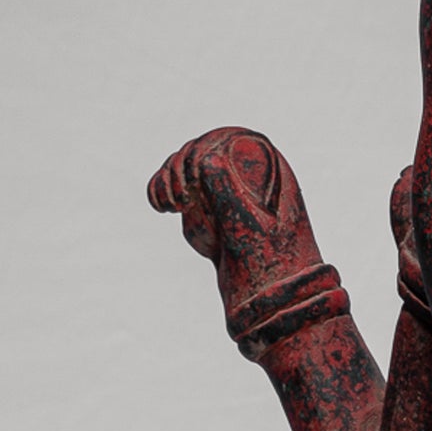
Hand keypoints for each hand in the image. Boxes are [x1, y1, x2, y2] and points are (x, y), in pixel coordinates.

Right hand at [148, 129, 321, 309]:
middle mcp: (244, 174)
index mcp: (265, 168)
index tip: (193, 180)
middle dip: (181, 169)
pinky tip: (162, 207)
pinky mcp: (206, 205)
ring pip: (184, 166)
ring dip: (169, 180)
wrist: (268, 292)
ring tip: (172, 207)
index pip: (225, 139)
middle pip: (200, 149)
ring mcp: (223, 189)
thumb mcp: (248, 225)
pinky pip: (177, 186)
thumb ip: (228, 191)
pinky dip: (162, 190)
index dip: (202, 151)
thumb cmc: (269, 258)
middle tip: (181, 202)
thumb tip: (208, 159)